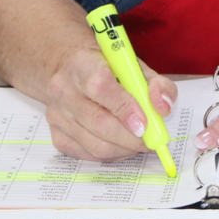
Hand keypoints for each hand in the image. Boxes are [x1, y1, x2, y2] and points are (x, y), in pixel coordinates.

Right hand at [41, 46, 176, 160]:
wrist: (68, 68)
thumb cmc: (106, 67)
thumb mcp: (134, 65)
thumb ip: (156, 83)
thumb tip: (163, 108)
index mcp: (83, 64)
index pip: (100, 86)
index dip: (124, 107)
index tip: (144, 123)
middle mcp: (64, 89)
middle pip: (98, 121)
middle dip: (130, 138)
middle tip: (151, 142)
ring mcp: (57, 114)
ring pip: (93, 143)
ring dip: (123, 148)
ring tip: (139, 144)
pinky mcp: (55, 133)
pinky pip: (84, 153)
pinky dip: (109, 154)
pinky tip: (121, 146)